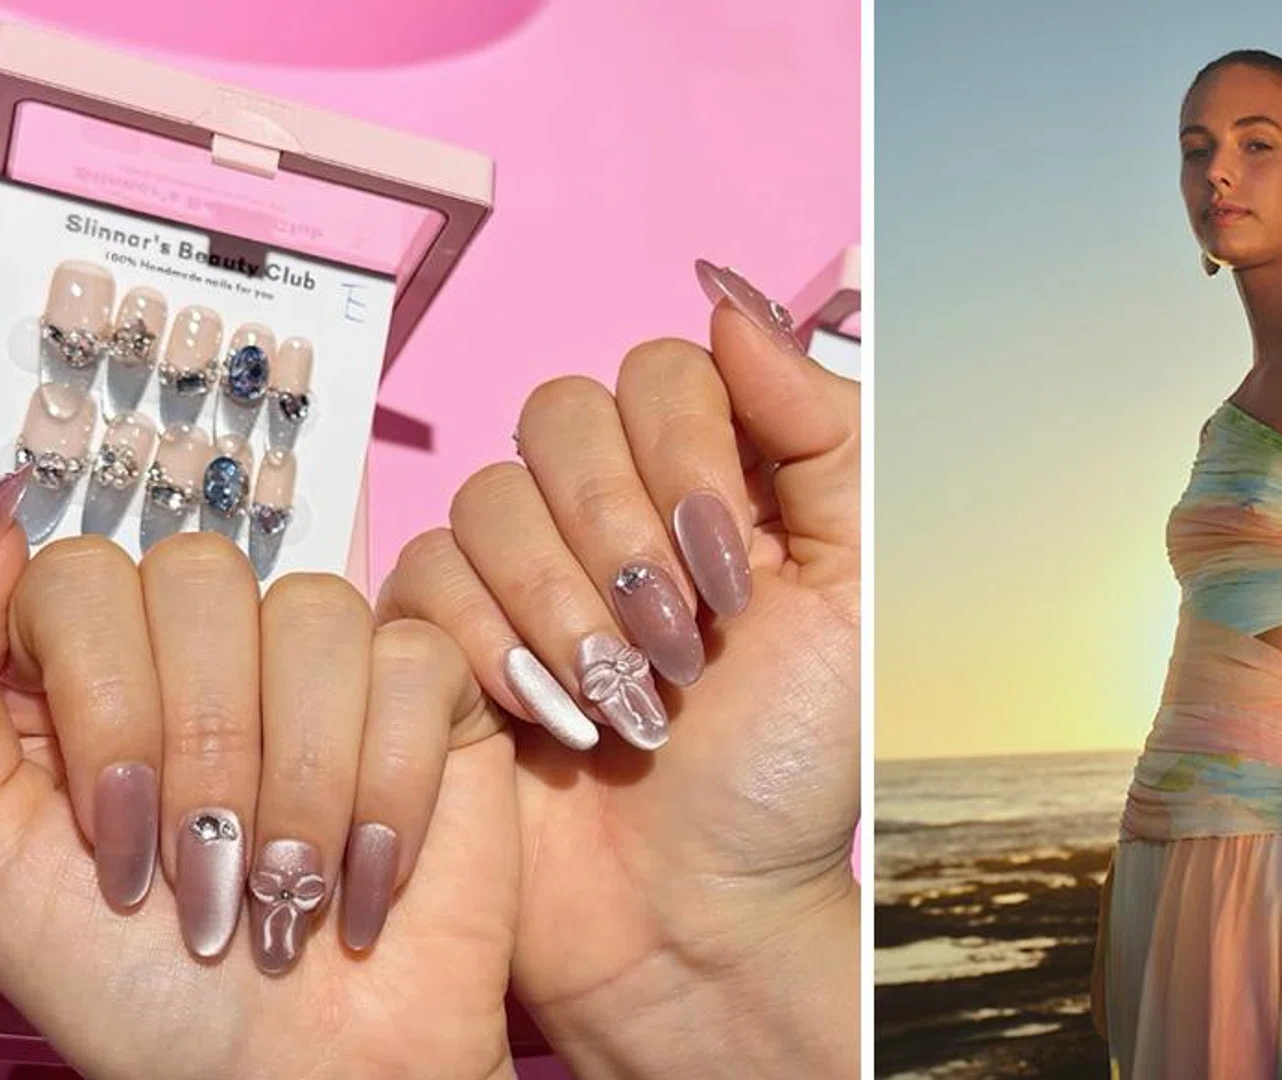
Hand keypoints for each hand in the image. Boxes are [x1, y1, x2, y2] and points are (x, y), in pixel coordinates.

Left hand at [0, 504, 516, 1079]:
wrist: (307, 1077)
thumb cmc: (139, 993)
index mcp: (88, 673)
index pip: (80, 575)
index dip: (102, 699)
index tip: (112, 826)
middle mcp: (208, 648)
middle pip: (200, 579)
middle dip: (205, 752)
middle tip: (204, 875)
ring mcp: (326, 663)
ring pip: (311, 615)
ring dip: (300, 783)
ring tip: (290, 887)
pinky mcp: (435, 693)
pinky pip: (413, 663)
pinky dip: (389, 786)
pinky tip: (370, 875)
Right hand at [377, 261, 859, 1079]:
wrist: (698, 907)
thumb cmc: (788, 763)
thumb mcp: (854, 589)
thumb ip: (824, 433)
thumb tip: (733, 301)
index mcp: (710, 477)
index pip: (661, 372)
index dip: (685, 461)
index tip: (738, 577)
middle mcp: (609, 504)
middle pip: (560, 417)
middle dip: (624, 544)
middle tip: (681, 652)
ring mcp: (520, 566)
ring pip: (490, 496)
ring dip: (567, 611)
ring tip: (627, 707)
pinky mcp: (445, 633)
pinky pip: (426, 576)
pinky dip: (495, 650)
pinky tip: (553, 721)